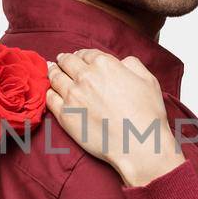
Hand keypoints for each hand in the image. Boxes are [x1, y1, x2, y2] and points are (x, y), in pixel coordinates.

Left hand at [44, 49, 184, 185]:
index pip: (86, 53)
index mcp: (104, 64)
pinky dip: (49, 92)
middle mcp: (85, 77)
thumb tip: (121, 62)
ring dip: (52, 72)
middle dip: (64, 60)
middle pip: (66, 62)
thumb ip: (132, 64)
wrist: (139, 145)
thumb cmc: (147, 115)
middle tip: (60, 60)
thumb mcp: (148, 80)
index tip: (79, 57)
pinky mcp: (65, 115)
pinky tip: (50, 91)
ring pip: (55, 77)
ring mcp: (72, 96)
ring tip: (51, 70)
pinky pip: (49, 98)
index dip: (82, 54)